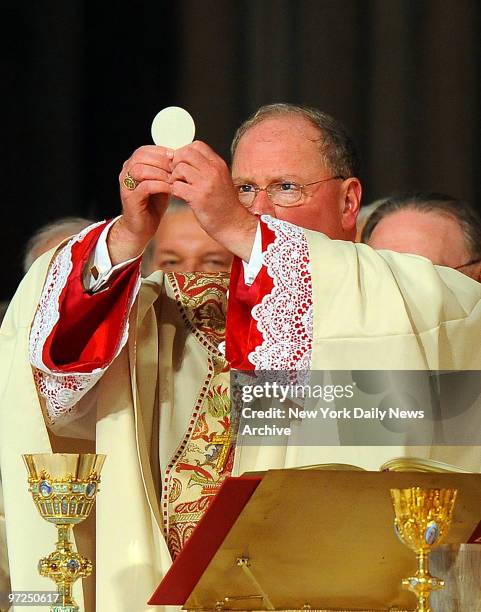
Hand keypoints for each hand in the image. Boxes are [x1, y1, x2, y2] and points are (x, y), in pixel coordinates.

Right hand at [109, 146, 173, 264]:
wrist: (142, 227)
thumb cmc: (152, 204)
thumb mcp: (161, 182)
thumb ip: (166, 170)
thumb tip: (182, 157)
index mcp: (133, 166)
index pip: (144, 150)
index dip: (161, 151)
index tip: (177, 157)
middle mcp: (126, 173)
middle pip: (141, 156)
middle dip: (162, 160)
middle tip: (177, 167)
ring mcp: (126, 185)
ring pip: (141, 169)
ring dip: (160, 172)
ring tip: (174, 178)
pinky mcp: (130, 198)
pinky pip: (145, 186)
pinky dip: (160, 185)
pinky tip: (171, 189)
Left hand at [170, 141, 256, 260]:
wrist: (234, 224)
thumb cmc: (225, 205)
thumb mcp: (220, 179)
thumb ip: (206, 168)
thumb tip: (184, 159)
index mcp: (219, 164)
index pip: (196, 145)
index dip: (185, 152)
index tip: (184, 165)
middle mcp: (213, 170)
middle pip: (185, 153)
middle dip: (177, 163)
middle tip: (178, 176)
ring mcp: (206, 183)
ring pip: (179, 168)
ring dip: (175, 178)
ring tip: (180, 187)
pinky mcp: (198, 198)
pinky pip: (177, 186)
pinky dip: (175, 191)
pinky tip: (181, 196)